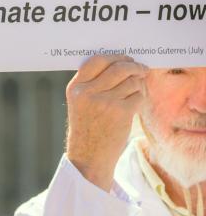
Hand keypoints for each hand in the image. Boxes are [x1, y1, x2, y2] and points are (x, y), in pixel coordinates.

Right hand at [66, 54, 147, 191]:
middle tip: (140, 70)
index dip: (115, 57)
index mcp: (75, 88)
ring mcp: (104, 102)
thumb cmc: (87, 129)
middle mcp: (87, 93)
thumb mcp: (80, 104)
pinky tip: (134, 107)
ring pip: (132, 80)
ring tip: (134, 94)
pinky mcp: (120, 111)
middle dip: (134, 66)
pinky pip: (139, 95)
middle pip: (119, 66)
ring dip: (138, 85)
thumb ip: (92, 84)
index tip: (125, 59)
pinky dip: (140, 99)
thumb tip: (121, 62)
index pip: (97, 60)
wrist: (88, 158)